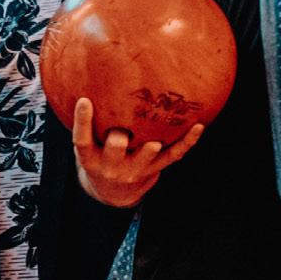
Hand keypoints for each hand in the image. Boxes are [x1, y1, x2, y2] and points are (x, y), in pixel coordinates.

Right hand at [69, 95, 202, 209]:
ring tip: (162, 125)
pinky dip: (187, 141)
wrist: (113, 194)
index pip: (81, 140)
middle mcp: (111, 166)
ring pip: (147, 153)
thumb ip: (89, 127)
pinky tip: (198, 126)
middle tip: (122, 125)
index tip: (84, 101)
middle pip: (115, 148)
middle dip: (119, 137)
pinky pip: (174, 155)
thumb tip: (91, 85)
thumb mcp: (88, 148)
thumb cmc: (99, 158)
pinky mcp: (155, 169)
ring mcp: (135, 169)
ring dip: (152, 143)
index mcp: (90, 158)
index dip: (82, 121)